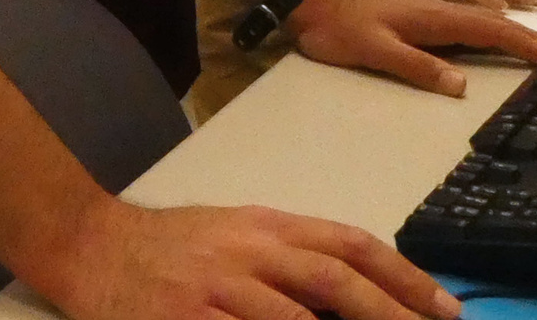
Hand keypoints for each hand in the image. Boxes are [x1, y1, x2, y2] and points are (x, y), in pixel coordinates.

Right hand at [49, 197, 461, 319]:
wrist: (90, 243)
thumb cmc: (170, 247)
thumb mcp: (235, 234)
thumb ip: (290, 259)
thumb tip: (358, 295)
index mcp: (267, 226)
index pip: (350, 244)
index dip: (404, 276)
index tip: (447, 308)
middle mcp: (248, 251)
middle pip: (333, 279)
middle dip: (389, 313)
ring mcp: (216, 288)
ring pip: (293, 318)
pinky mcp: (185, 319)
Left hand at [284, 0, 536, 96]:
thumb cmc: (338, 28)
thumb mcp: (374, 52)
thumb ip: (417, 66)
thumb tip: (460, 85)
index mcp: (434, 15)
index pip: (490, 30)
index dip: (525, 44)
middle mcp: (438, 2)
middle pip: (495, 18)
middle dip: (530, 35)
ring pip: (483, 6)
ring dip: (515, 18)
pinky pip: (466, 0)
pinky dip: (490, 5)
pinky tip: (498, 8)